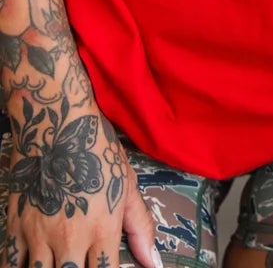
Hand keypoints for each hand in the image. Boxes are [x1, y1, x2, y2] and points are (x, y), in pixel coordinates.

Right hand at [4, 100, 159, 267]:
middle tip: (79, 265)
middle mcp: (71, 237)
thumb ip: (140, 227)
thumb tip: (154, 264)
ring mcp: (40, 234)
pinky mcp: (16, 226)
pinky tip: (32, 266)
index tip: (106, 267)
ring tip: (59, 264)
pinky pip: (11, 264)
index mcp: (103, 228)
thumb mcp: (126, 184)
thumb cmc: (96, 150)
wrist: (57, 122)